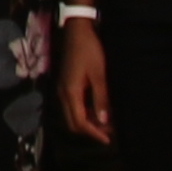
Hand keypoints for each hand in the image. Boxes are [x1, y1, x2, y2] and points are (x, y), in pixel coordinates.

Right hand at [57, 19, 110, 139]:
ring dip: (87, 123)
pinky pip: (72, 106)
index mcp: (71, 92)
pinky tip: (97, 111)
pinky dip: (84, 113)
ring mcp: (62, 89)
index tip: (109, 140)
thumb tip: (104, 122)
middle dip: (90, 131)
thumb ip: (101, 98)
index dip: (94, 133)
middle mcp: (63, 94)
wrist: (77, 31)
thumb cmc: (90, 50)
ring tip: (105, 125)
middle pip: (73, 122)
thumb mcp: (99, 74)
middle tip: (109, 135)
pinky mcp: (65, 85)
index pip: (80, 122)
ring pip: (72, 115)